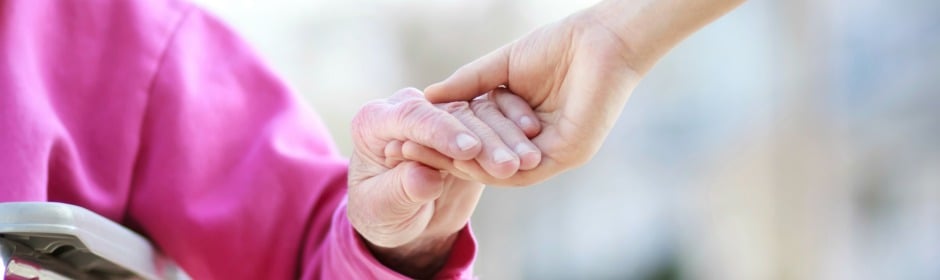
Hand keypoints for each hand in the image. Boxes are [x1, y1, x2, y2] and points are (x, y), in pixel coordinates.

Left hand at [347, 87, 539, 277]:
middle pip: (452, 114)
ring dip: (506, 138)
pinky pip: (495, 124)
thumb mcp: (383, 208)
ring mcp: (442, 115)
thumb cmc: (381, 213)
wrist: (398, 218)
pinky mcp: (468, 127)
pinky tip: (533, 151)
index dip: (442, 133)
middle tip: (509, 164)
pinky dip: (515, 136)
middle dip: (483, 139)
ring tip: (529, 162)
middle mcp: (411, 109)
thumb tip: (423, 178)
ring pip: (480, 116)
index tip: (468, 151)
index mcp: (377, 120)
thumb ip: (401, 190)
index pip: (413, 117)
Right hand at [423, 10, 641, 185]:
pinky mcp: (567, 154)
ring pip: (501, 168)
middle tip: (409, 154)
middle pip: (485, 159)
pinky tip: (465, 156)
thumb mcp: (500, 68)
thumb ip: (467, 85)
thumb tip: (427, 98)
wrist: (600, 39)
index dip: (443, 142)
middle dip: (446, 157)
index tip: (407, 139)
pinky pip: (524, 170)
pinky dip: (492, 165)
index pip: (477, 142)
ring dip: (466, 163)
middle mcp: (535, 146)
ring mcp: (552, 154)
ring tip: (430, 155)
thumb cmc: (557, 47)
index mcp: (521, 128)